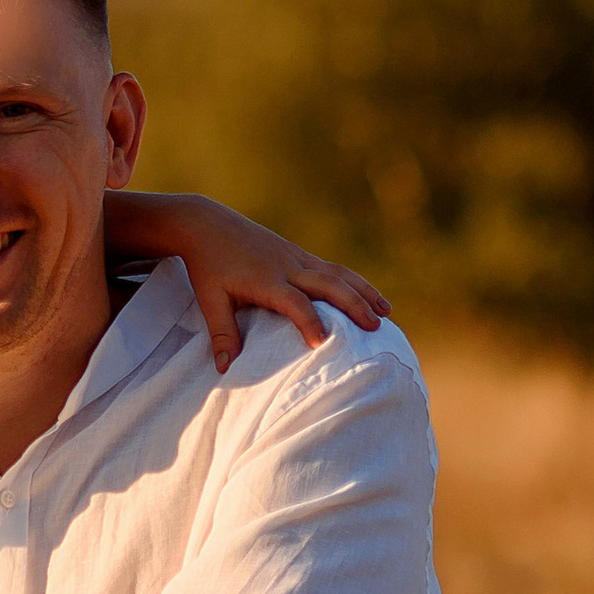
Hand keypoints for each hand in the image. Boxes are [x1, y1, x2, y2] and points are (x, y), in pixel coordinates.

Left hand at [153, 200, 391, 370]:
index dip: (309, 322)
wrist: (207, 224)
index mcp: (266, 279)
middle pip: (328, 284)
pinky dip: (354, 282)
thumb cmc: (208, 265)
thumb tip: (224, 369)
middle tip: (375, 328)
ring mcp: (296, 257)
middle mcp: (287, 266)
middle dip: (354, 305)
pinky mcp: (298, 254)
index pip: (294, 302)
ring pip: (338, 274)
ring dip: (364, 292)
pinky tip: (369, 296)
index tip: (322, 343)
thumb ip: (222, 334)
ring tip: (386, 313)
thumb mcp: (210, 300)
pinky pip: (332, 268)